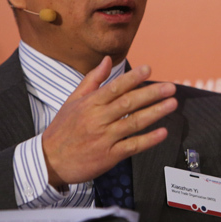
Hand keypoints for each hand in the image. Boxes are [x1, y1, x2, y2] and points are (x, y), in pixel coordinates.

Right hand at [41, 57, 176, 186]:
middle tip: (170, 88)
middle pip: (128, 103)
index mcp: (90, 104)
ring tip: (172, 104)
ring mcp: (104, 138)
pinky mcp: (109, 156)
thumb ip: (93, 80)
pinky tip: (163, 132)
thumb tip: (108, 60)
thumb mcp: (73, 101)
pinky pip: (132, 146)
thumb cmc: (63, 129)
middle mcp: (97, 119)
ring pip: (133, 123)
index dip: (133, 78)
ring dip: (155, 113)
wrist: (49, 161)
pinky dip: (148, 140)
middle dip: (151, 94)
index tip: (149, 69)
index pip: (115, 87)